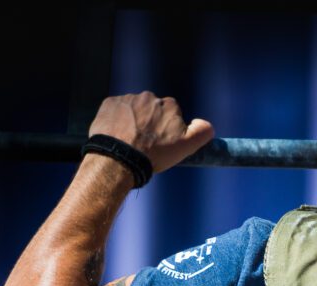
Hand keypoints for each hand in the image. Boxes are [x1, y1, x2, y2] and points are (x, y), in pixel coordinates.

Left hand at [88, 91, 214, 174]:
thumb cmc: (154, 153)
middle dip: (150, 122)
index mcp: (169, 105)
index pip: (172, 113)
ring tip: (130, 140)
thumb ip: (202, 132)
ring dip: (134, 120)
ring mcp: (128, 99)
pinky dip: (118, 119)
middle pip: (152, 109)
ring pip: (134, 109)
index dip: (168, 128)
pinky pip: (117, 109)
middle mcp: (149, 97)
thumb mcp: (186, 146)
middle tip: (146, 142)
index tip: (162, 141)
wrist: (120, 157)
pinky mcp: (110, 103)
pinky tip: (118, 134)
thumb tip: (206, 124)